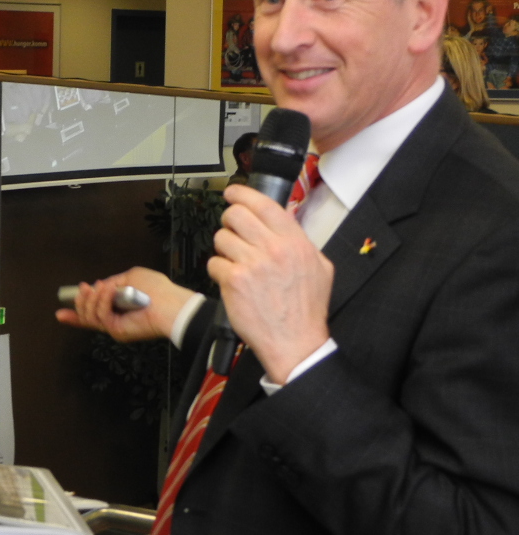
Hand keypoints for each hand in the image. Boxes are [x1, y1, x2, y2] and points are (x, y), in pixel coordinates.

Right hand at [55, 268, 192, 343]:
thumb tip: (100, 286)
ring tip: (99, 288)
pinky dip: (102, 301)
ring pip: (89, 316)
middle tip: (83, 289)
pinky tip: (109, 292)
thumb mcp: (132, 276)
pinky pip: (100, 316)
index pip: (94, 313)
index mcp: (119, 307)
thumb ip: (113, 282)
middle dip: (80, 302)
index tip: (61, 312)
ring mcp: (115, 326)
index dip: (76, 314)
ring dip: (91, 299)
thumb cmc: (157, 289)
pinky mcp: (117, 331)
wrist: (171, 304)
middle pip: (86, 316)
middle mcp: (115, 319)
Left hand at [207, 183, 332, 382]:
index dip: (243, 194)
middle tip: (232, 231)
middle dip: (229, 221)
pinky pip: (214, 263)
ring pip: (221, 238)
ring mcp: (252, 264)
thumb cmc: (306, 309)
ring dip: (224, 249)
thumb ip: (300, 242)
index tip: (232, 192)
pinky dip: (219, 271)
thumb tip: (283, 224)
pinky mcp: (233, 281)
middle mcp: (274, 249)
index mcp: (295, 242)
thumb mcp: (320, 267)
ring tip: (236, 263)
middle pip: (236, 215)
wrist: (295, 342)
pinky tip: (232, 281)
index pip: (264, 204)